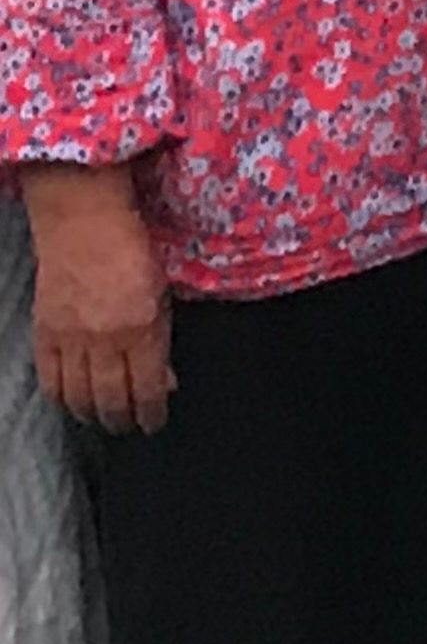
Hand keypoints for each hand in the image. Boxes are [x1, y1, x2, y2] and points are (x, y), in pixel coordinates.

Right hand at [25, 162, 172, 434]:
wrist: (83, 217)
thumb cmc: (132, 246)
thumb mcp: (163, 293)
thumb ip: (161, 339)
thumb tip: (165, 379)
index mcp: (142, 330)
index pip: (147, 391)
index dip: (151, 414)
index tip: (154, 422)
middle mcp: (105, 340)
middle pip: (111, 401)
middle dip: (122, 421)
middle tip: (127, 427)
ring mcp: (71, 338)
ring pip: (78, 397)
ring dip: (92, 414)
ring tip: (100, 419)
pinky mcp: (44, 332)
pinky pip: (49, 379)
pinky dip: (60, 397)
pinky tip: (69, 401)